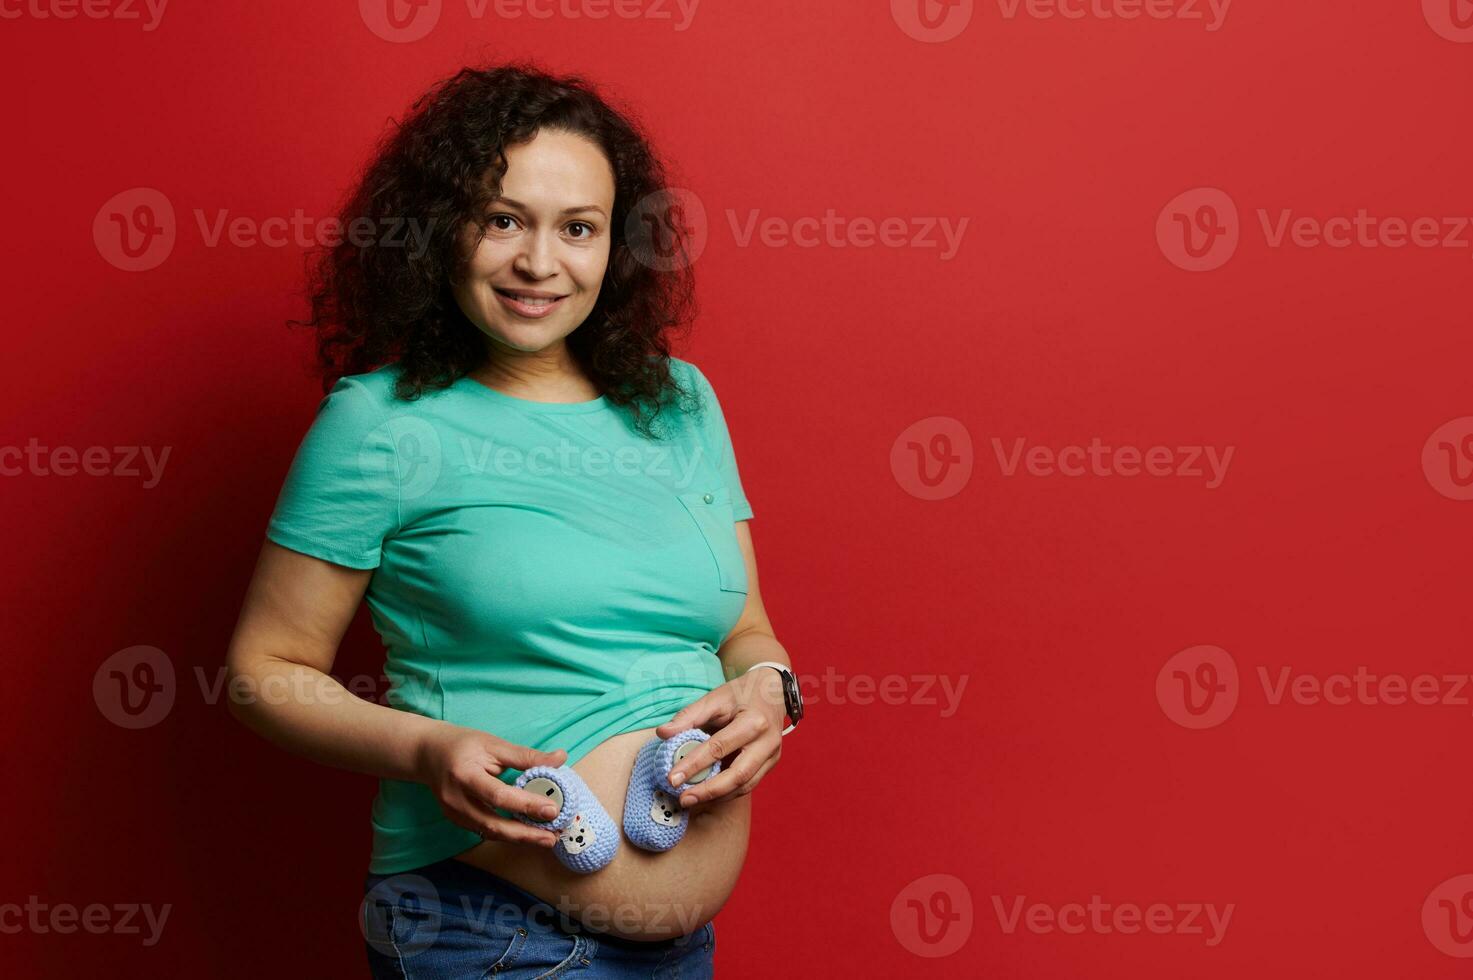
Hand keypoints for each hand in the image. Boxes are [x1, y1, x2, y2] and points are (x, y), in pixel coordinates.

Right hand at [416, 725, 568, 847]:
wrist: (427, 753)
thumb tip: (560, 758)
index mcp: (464, 775)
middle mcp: (456, 799)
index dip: (526, 804)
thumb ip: (526, 756)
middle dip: (525, 834)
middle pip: (493, 824)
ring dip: (519, 838)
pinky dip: (507, 834)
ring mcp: (453, 814)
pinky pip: (484, 830)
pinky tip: (526, 833)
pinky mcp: (456, 820)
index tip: (552, 810)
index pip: (499, 795)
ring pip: (489, 832)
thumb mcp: (493, 744)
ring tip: (546, 838)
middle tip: (553, 837)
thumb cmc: (462, 744)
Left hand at [654, 668, 785, 814]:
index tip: (672, 778)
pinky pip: (748, 784)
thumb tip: (663, 733)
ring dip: (717, 797)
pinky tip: (708, 795)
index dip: (694, 764)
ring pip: (745, 786)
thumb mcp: (714, 698)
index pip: (719, 747)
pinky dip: (727, 792)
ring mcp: (772, 755)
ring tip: (691, 800)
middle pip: (738, 775)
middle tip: (684, 799)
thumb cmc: (741, 693)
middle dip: (708, 791)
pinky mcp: (771, 764)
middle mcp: (767, 742)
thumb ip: (688, 716)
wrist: (773, 691)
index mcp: (753, 722)